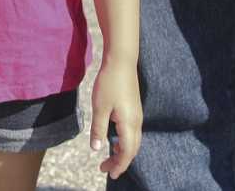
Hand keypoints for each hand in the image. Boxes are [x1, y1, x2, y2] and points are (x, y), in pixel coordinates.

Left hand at [90, 58, 141, 177]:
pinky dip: (125, 142)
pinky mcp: (135, 109)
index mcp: (128, 124)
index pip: (126, 152)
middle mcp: (137, 122)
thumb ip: (98, 129)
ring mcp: (137, 115)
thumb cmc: (109, 82)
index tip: (109, 174)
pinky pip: (133, 132)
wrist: (122, 61)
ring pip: (134, 141)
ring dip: (123, 152)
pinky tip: (115, 140)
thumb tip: (96, 149)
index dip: (118, 165)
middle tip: (106, 169)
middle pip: (132, 149)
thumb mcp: (99, 107)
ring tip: (110, 158)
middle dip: (120, 162)